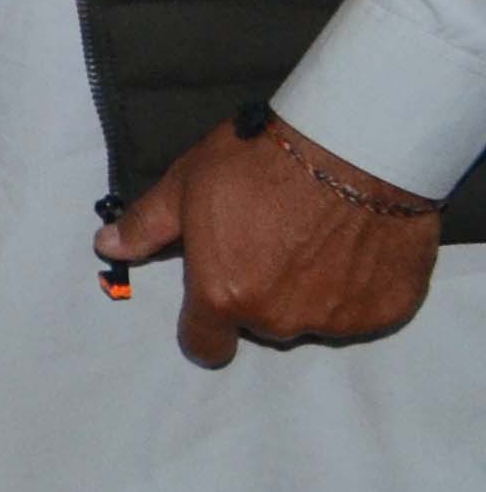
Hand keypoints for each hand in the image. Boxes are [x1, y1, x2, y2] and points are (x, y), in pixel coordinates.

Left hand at [100, 114, 441, 366]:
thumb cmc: (260, 161)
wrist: (354, 146)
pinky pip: (361, 310)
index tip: (215, 295)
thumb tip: (106, 247)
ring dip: (309, 289)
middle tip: (272, 240)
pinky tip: (355, 245)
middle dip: (260, 291)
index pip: (204, 345)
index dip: (205, 324)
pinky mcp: (386, 311)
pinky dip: (357, 286)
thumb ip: (146, 225)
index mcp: (224, 295)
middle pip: (260, 324)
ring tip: (318, 236)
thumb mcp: (186, 184)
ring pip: (311, 317)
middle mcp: (278, 319)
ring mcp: (337, 321)